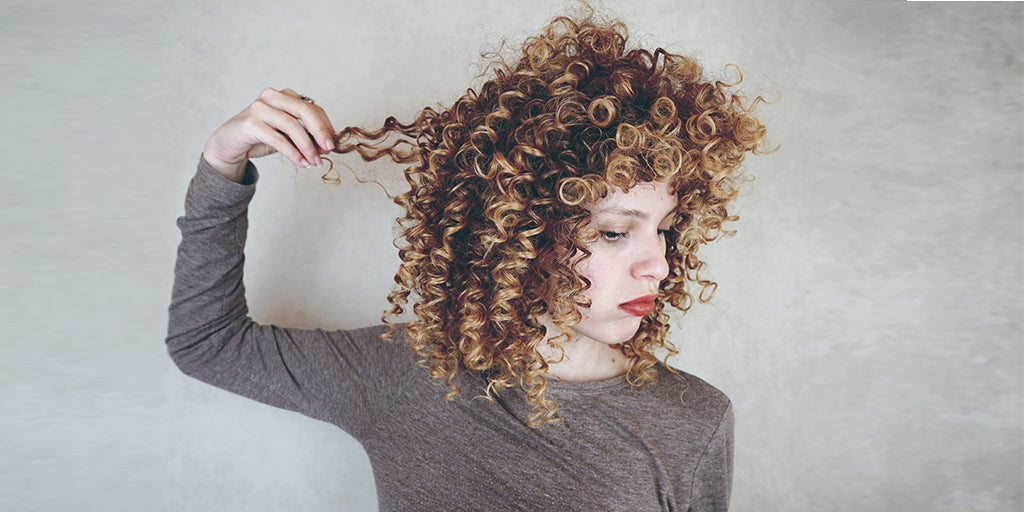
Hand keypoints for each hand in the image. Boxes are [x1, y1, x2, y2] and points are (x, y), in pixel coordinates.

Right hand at [201, 88, 335, 182]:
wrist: (229, 144)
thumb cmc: (260, 137)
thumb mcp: (287, 136)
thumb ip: (305, 137)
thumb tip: (327, 147)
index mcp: (284, 96)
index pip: (312, 107)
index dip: (325, 126)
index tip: (332, 144)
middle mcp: (272, 97)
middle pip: (304, 110)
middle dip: (320, 131)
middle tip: (328, 149)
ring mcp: (259, 108)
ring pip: (292, 125)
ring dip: (307, 146)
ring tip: (314, 162)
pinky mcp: (250, 124)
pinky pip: (277, 138)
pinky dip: (292, 152)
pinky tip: (301, 162)